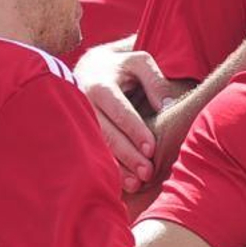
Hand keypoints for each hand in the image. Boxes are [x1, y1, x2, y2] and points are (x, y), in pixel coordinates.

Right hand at [74, 45, 177, 192]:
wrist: (89, 67)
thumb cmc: (121, 66)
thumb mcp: (139, 61)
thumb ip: (155, 80)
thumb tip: (167, 107)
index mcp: (100, 85)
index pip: (119, 111)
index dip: (134, 130)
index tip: (151, 149)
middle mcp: (84, 105)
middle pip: (106, 133)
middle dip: (127, 155)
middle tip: (147, 172)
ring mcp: (78, 121)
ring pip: (97, 147)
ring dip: (116, 168)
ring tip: (136, 184)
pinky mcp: (79, 133)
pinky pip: (92, 153)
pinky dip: (107, 169)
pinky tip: (122, 184)